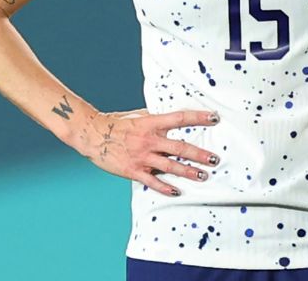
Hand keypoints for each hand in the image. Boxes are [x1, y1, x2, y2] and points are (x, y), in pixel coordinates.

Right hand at [78, 108, 220, 196]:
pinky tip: (177, 191)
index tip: (214, 118)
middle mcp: (149, 140)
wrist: (93, 135)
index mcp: (151, 123)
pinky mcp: (134, 170)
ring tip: (203, 176)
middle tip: (215, 159)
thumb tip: (173, 117)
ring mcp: (142, 157)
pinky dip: (165, 187)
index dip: (198, 117)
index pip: (180, 118)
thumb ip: (156, 119)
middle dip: (199, 154)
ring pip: (170, 166)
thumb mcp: (139, 116)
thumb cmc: (116, 122)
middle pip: (180, 148)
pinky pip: (152, 181)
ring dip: (188, 172)